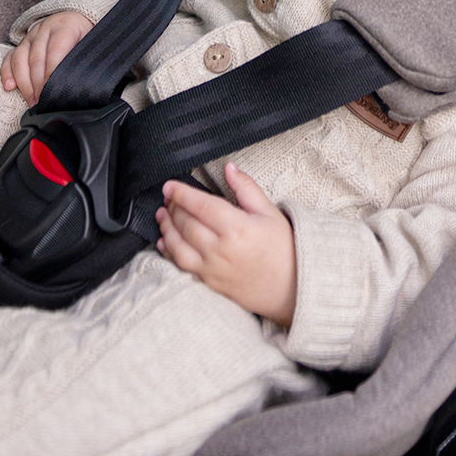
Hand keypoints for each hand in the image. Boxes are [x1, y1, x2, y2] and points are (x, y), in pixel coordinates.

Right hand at [1, 10, 93, 105]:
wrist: (76, 17)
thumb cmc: (85, 34)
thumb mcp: (91, 41)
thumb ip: (85, 58)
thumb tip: (83, 81)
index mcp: (65, 26)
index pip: (55, 50)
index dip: (52, 72)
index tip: (52, 91)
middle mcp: (45, 29)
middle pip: (36, 58)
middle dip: (38, 84)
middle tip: (43, 103)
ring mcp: (31, 36)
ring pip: (20, 58)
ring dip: (24, 83)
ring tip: (32, 101)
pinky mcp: (22, 43)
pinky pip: (10, 57)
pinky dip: (7, 72)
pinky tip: (9, 86)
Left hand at [156, 162, 297, 326]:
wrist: (292, 287)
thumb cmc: (284, 249)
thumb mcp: (270, 212)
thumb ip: (246, 188)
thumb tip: (229, 169)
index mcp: (238, 228)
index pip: (201, 206)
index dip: (182, 193)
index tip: (170, 185)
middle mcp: (221, 250)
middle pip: (186, 224)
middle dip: (173, 207)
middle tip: (169, 197)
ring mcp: (213, 269)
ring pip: (178, 246)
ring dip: (166, 228)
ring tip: (163, 215)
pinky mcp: (209, 282)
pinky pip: (182, 266)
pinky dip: (169, 252)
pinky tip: (164, 242)